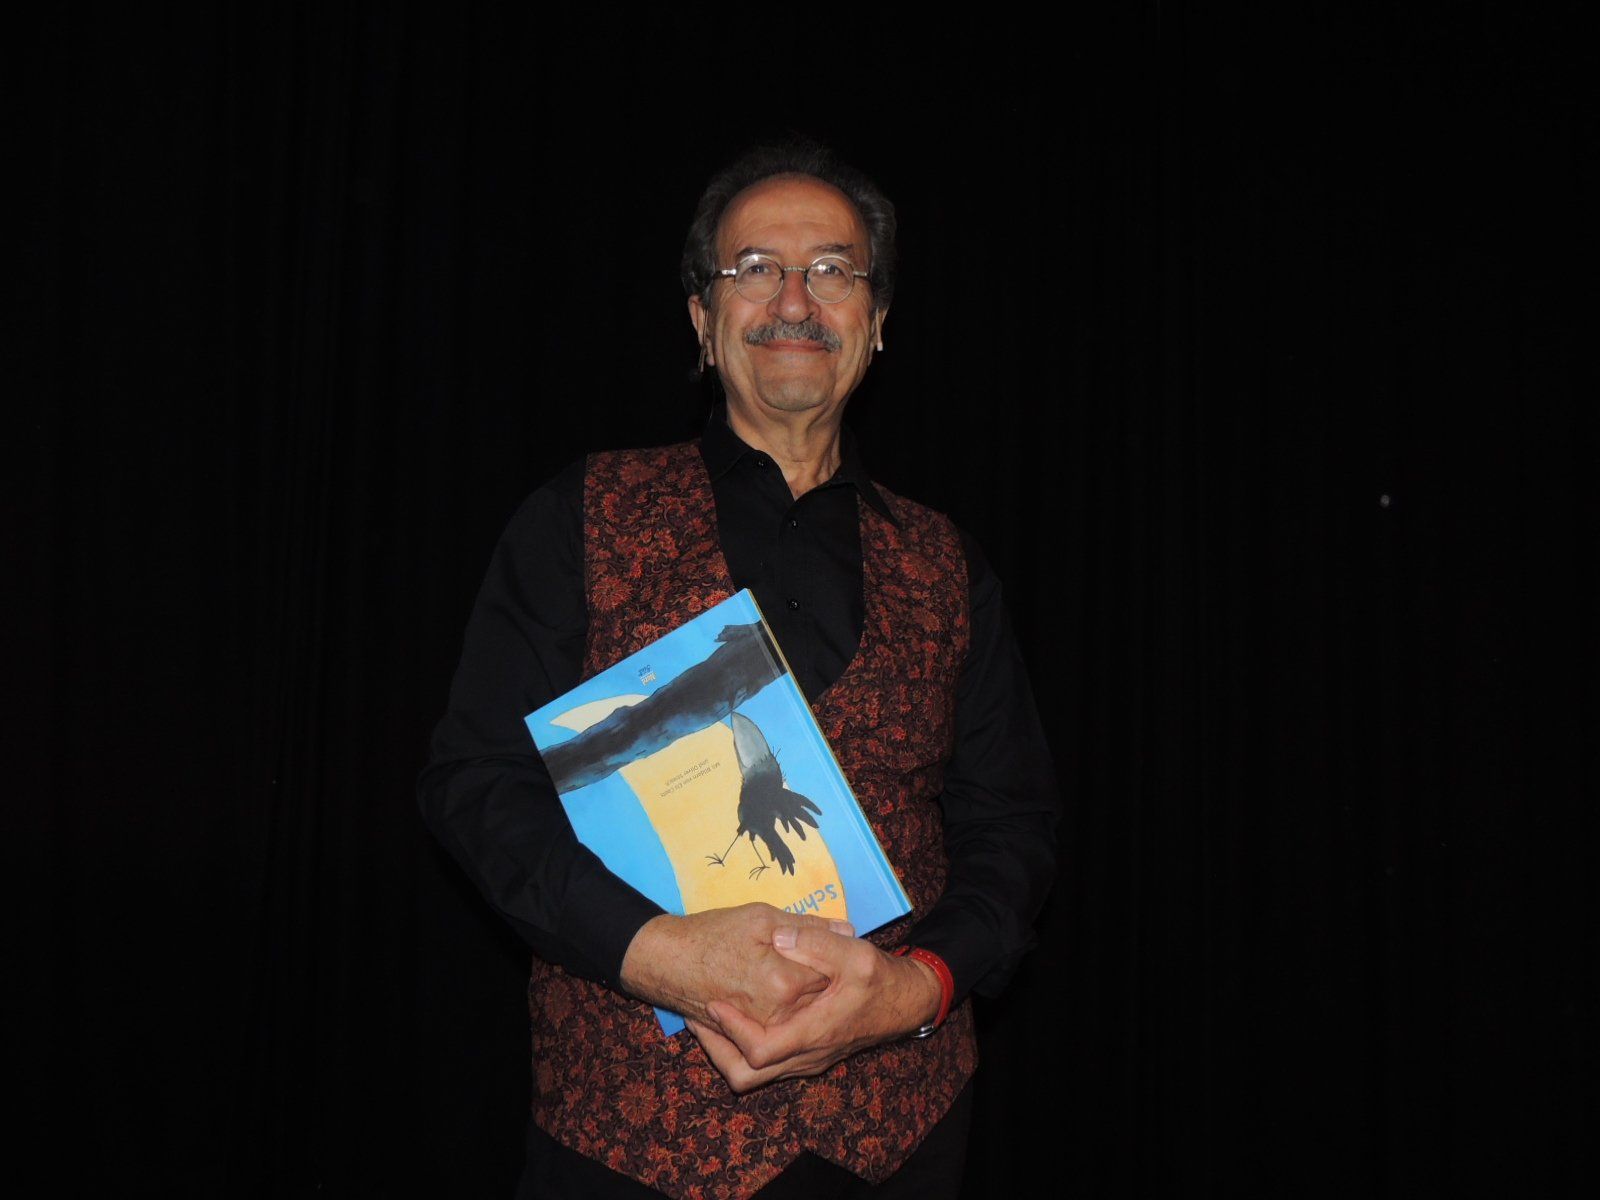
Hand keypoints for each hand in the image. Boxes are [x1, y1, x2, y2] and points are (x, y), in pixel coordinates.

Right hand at [618, 904, 852, 1030]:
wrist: (665, 962)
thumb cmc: (712, 933)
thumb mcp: (761, 916)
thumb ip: (807, 926)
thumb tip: (847, 931)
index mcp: (786, 983)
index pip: (832, 973)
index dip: (835, 958)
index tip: (833, 948)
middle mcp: (778, 1016)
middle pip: (821, 1002)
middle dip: (826, 984)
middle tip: (819, 964)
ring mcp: (763, 1033)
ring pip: (802, 1022)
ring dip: (809, 1006)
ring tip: (803, 984)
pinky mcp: (748, 1041)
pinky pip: (779, 1039)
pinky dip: (788, 1024)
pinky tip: (786, 1004)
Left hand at [686, 925, 941, 1092]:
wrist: (903, 1003)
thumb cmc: (879, 979)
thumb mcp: (854, 952)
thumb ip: (816, 941)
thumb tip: (780, 934)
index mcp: (813, 1033)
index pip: (759, 1050)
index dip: (731, 1030)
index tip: (714, 1002)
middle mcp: (805, 1055)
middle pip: (744, 1074)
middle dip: (715, 1049)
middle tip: (697, 1017)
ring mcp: (805, 1059)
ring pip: (752, 1074)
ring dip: (725, 1049)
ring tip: (708, 1018)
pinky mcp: (806, 1055)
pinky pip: (765, 1064)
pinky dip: (742, 1046)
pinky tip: (736, 1017)